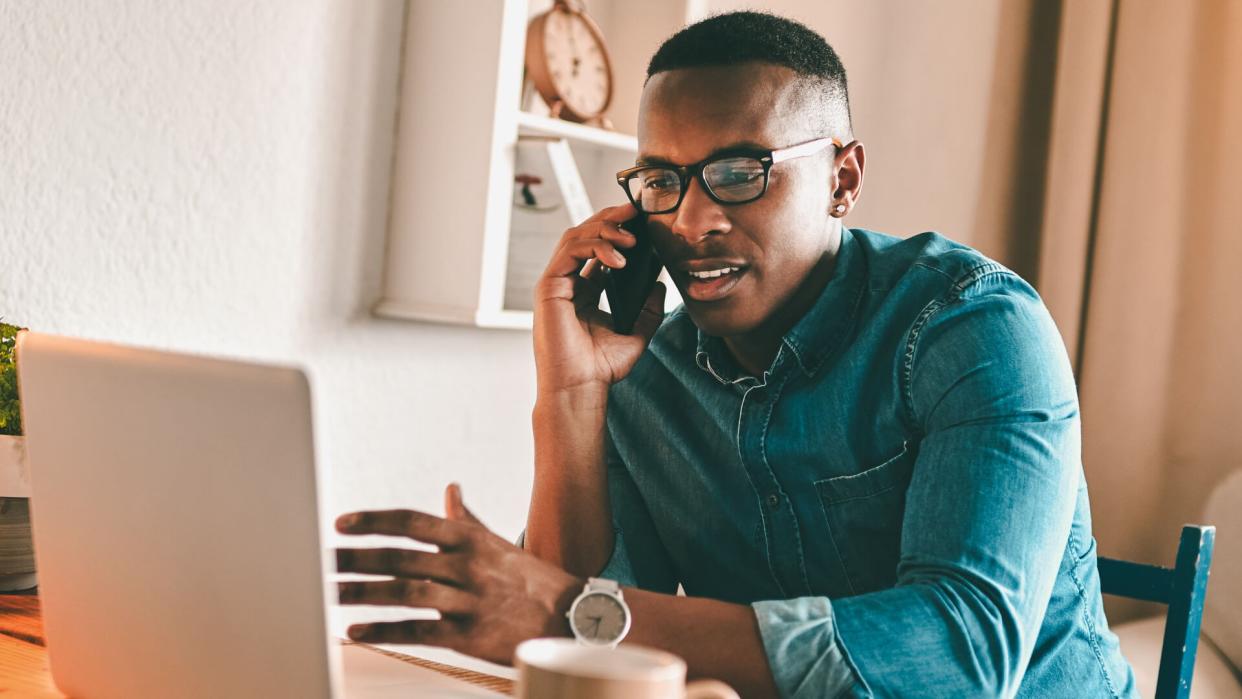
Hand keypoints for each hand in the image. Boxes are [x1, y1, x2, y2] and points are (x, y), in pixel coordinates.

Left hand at [335, 484, 583, 664]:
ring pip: (405, 592)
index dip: (374, 521)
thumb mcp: (498, 542)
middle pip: (400, 557)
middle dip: (356, 558)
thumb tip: (450, 488)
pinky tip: (356, 631)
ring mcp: (468, 600)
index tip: (341, 523)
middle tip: (321, 559)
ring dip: (363, 593)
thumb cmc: (528, 578)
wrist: (570, 616)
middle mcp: (466, 565)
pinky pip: (419, 631)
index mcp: (469, 539)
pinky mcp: (469, 635)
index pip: (412, 522)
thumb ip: (466, 519)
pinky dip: (385, 630)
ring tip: (329, 593)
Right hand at [532, 203, 666, 395]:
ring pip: (576, 237)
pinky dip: (595, 247)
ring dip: (605, 229)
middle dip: (611, 218)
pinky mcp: (549, 287)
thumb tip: (659, 284)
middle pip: (585, 234)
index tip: (642, 221)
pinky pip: (570, 252)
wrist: (580, 388)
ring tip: (631, 236)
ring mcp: (556, 283)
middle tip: (636, 211)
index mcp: (584, 291)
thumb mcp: (636, 333)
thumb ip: (648, 308)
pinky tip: (619, 258)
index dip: (617, 229)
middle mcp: (568, 283)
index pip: (598, 248)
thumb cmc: (601, 367)